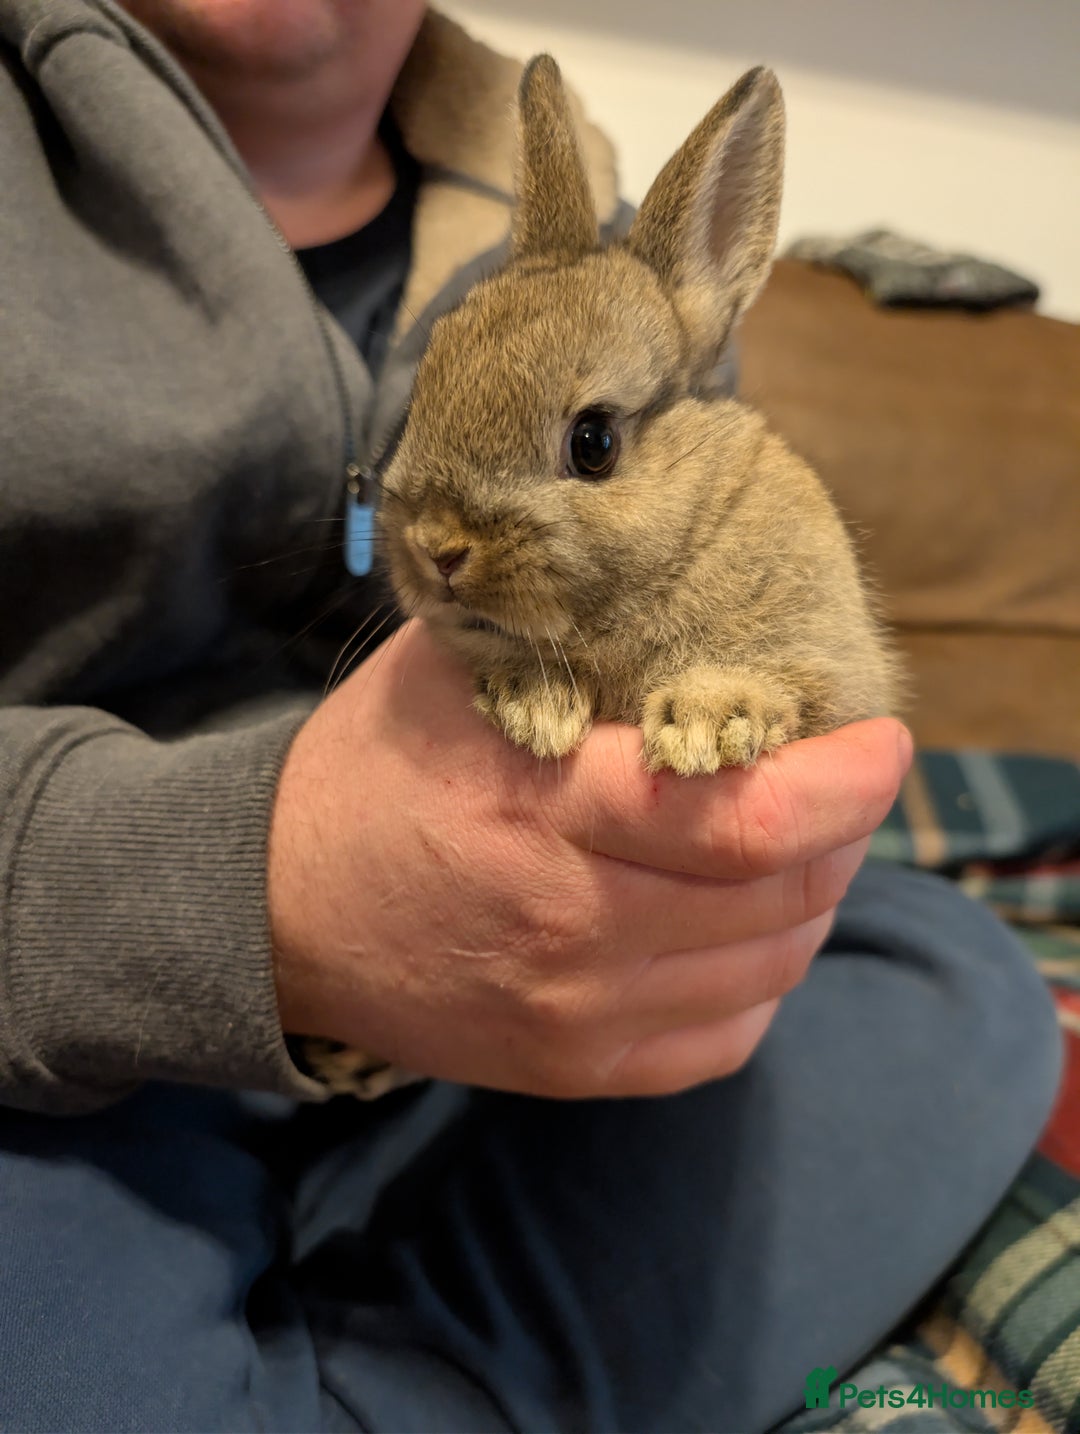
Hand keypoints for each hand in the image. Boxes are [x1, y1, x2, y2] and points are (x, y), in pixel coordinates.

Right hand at [268, 620, 911, 1097]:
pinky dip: (763, 979)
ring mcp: (574, 1015)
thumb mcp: (457, 672)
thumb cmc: (372, 772)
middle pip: (778, 897)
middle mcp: (571, 927)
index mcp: (545, 810)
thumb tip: (698, 599)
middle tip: (842, 781)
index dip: (849, 784)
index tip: (880, 740)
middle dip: (844, 832)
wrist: (273, 909)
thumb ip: (574, 632)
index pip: (749, 818)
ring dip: (812, 900)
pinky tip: (745, 928)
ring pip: (766, 969)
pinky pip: (722, 1040)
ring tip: (801, 847)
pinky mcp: (570, 1068)